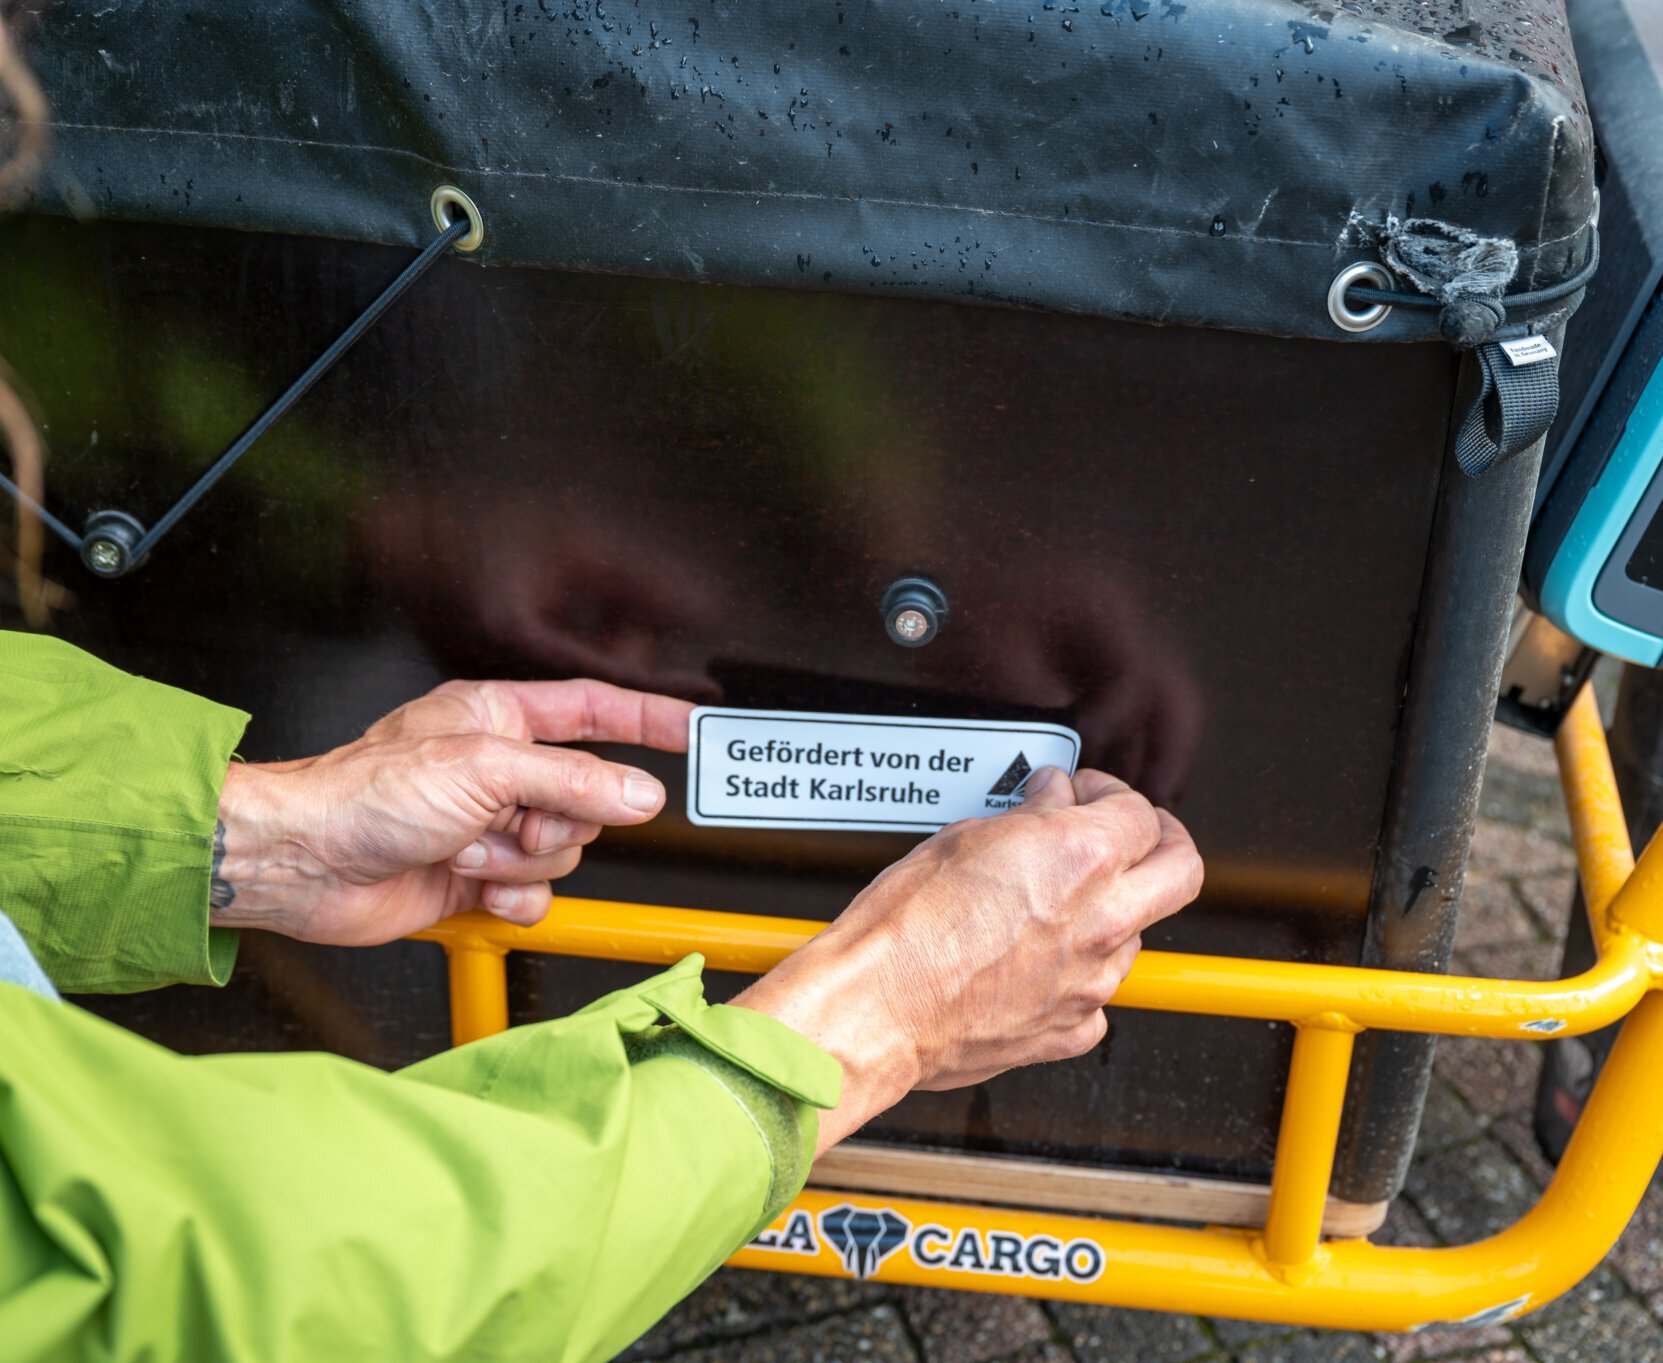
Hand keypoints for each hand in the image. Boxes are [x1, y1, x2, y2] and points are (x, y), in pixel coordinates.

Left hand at [213, 679, 693, 944]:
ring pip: (566, 850)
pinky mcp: (480, 876)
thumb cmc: (362, 793)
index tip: (696, 729)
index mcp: (500, 719)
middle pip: (588, 798)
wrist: (304, 865)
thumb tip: (640, 793)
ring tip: (466, 849)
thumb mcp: (484, 770)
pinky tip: (472, 885)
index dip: (650, 718)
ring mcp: (492, 825)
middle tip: (506, 819)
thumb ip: (574, 780)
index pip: (597, 710)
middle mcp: (500, 770)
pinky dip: (512, 897)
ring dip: (520, 860)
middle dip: (552, 819)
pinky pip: (538, 894)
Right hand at [732, 767, 1201, 1152]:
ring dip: (1112, 911)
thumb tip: (1047, 804)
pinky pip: (1097, 996)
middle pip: (1183, 869)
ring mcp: (1092, 980)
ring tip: (1062, 900)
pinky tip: (1040, 961)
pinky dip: (1077, 976)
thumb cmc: (904, 929)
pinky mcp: (1070, 1029)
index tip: (1087, 795)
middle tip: (1131, 831)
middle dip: (1163, 842)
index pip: (1141, 813)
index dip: (1113, 795)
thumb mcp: (963, 838)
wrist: (877, 1007)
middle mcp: (1103, 919)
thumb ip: (1026, 818)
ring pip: (1138, 935)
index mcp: (1082, 858)